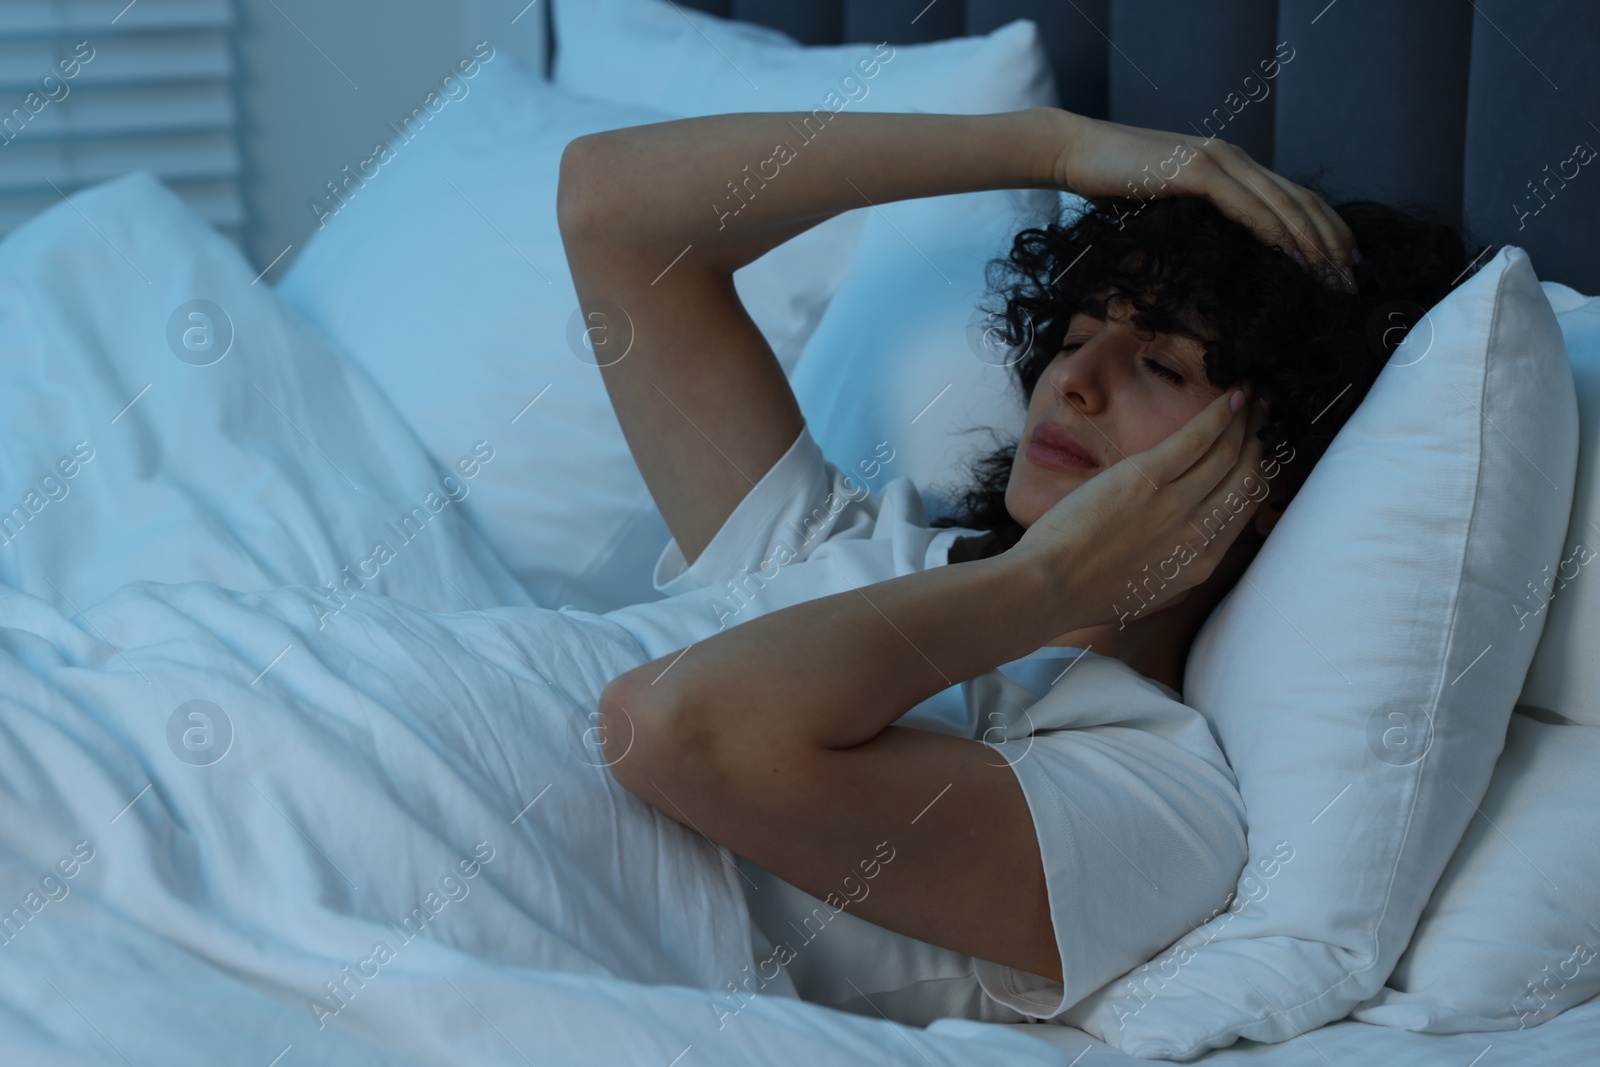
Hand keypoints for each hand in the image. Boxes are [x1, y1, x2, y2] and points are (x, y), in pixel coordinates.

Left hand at [1007, 388, 1268, 630]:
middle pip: (1246, 478)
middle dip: (1259, 440)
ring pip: (1228, 453)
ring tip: (1249, 397)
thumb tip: (1195, 550)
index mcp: (1201, 563)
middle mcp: (1200, 534)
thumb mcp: (1150, 594)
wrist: (1049, 588)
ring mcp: (1176, 505)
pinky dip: (1218, 415)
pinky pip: (1196, 438)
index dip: (1258, 474)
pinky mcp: (1146, 478)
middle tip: (1263, 414)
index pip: (1245, 510)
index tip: (1259, 450)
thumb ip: (1178, 570)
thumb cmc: (1085, 593)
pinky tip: (1230, 396)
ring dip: (1243, 420)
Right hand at [1038, 109, 1358, 289]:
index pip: (1295, 198)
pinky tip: (1294, 257)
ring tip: (1331, 278)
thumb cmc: (1113, 187)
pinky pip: (1247, 206)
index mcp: (1233, 167)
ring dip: (1313, 244)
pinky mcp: (1196, 170)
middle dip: (1333, 244)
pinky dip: (1276, 232)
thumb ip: (1199, 222)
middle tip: (1352, 282)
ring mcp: (1218, 160)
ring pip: (1282, 204)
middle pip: (1302, 201)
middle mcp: (1235, 158)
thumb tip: (1221, 260)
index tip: (1346, 268)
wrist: (1075, 153)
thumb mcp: (1168, 208)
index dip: (1327, 232)